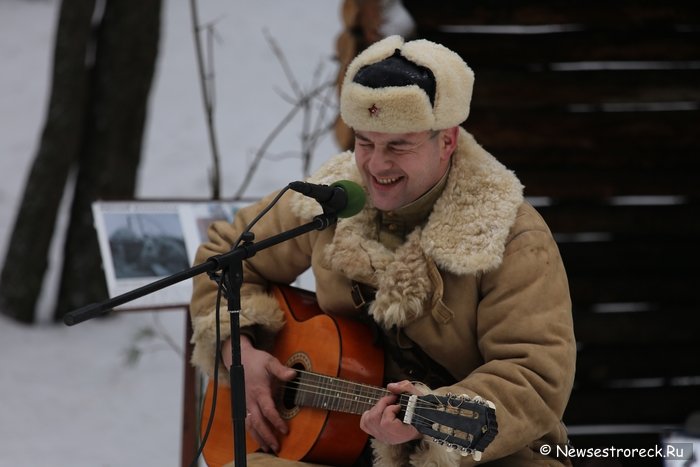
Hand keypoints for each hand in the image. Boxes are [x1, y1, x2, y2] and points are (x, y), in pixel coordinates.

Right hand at [221, 336, 295, 452]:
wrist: (240, 359)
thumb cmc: (258, 361)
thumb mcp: (270, 361)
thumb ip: (281, 370)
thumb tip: (293, 374)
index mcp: (259, 391)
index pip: (268, 410)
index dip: (276, 421)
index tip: (285, 430)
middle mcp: (251, 400)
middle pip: (257, 422)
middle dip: (267, 436)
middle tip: (277, 447)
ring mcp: (246, 404)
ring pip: (250, 425)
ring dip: (259, 438)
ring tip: (268, 449)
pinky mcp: (244, 405)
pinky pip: (246, 422)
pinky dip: (252, 433)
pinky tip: (259, 440)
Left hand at [359, 380, 422, 444]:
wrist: (423, 421)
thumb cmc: (420, 410)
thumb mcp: (417, 396)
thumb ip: (405, 388)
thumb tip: (390, 387)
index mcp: (403, 432)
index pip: (386, 423)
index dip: (390, 409)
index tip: (399, 404)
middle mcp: (390, 437)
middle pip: (374, 419)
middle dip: (382, 404)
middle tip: (391, 399)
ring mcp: (383, 437)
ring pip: (368, 420)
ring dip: (376, 408)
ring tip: (387, 405)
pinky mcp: (377, 434)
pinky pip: (365, 424)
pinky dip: (369, 414)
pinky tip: (379, 411)